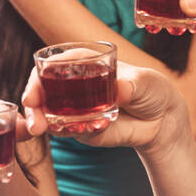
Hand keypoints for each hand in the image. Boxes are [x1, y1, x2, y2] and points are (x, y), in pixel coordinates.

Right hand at [22, 61, 188, 157]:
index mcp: (86, 63)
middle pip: (42, 92)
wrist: (162, 120)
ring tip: (64, 129)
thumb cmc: (152, 90)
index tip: (32, 97)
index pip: (54, 65)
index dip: (38, 79)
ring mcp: (75, 108)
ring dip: (50, 124)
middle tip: (36, 124)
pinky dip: (76, 132)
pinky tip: (94, 128)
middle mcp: (74, 85)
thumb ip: (130, 85)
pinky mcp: (83, 129)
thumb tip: (119, 91)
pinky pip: (71, 132)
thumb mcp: (145, 82)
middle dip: (34, 108)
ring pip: (50, 114)